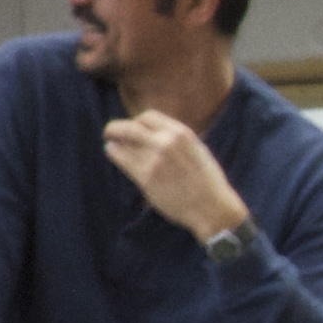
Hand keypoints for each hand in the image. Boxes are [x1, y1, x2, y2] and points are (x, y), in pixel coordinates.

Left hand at [99, 108, 253, 244]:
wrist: (211, 206)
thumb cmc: (206, 181)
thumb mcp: (197, 150)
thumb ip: (176, 140)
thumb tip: (155, 134)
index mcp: (181, 133)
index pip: (147, 116)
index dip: (137, 122)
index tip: (135, 131)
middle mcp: (167, 142)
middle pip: (129, 126)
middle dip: (116, 128)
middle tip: (110, 133)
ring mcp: (155, 158)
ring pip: (120, 140)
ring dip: (114, 142)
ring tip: (114, 147)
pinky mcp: (145, 176)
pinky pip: (119, 157)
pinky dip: (114, 154)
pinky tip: (116, 156)